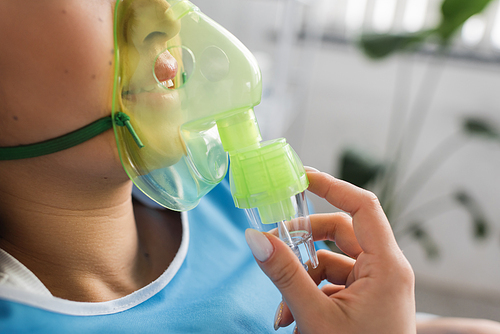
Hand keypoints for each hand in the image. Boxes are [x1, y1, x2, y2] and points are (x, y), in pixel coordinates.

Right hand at [245, 168, 415, 333]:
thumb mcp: (316, 316)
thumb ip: (285, 274)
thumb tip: (255, 237)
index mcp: (387, 266)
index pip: (361, 205)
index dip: (331, 185)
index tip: (299, 175)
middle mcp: (385, 270)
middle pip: (340, 231)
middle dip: (304, 240)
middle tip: (275, 243)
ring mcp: (374, 286)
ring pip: (331, 261)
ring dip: (301, 277)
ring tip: (281, 310)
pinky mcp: (363, 301)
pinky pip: (331, 283)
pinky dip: (308, 293)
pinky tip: (290, 319)